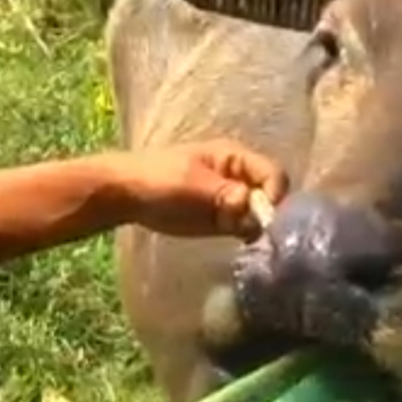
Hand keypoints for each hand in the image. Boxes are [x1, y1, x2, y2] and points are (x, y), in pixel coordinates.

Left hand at [121, 139, 287, 240]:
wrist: (125, 196)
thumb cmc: (158, 180)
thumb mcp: (191, 184)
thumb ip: (224, 194)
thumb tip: (250, 205)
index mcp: (236, 157)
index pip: (273, 173)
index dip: (276, 194)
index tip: (267, 217)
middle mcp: (240, 177)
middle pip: (272, 194)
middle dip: (269, 213)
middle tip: (258, 232)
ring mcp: (233, 199)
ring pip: (262, 214)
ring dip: (260, 228)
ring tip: (249, 240)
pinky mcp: (225, 220)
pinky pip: (248, 228)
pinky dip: (250, 236)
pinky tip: (243, 244)